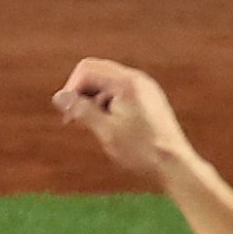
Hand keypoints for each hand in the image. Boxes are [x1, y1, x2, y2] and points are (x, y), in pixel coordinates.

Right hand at [52, 58, 196, 179]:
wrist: (174, 164)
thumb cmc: (140, 149)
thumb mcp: (105, 130)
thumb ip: (81, 110)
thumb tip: (58, 97)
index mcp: (127, 82)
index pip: (87, 69)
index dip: (71, 88)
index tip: (67, 114)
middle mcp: (138, 80)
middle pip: (97, 73)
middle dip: (80, 93)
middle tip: (72, 120)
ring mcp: (145, 89)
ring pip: (108, 84)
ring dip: (93, 101)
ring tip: (93, 127)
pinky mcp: (148, 101)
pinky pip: (120, 94)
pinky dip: (107, 105)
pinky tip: (109, 127)